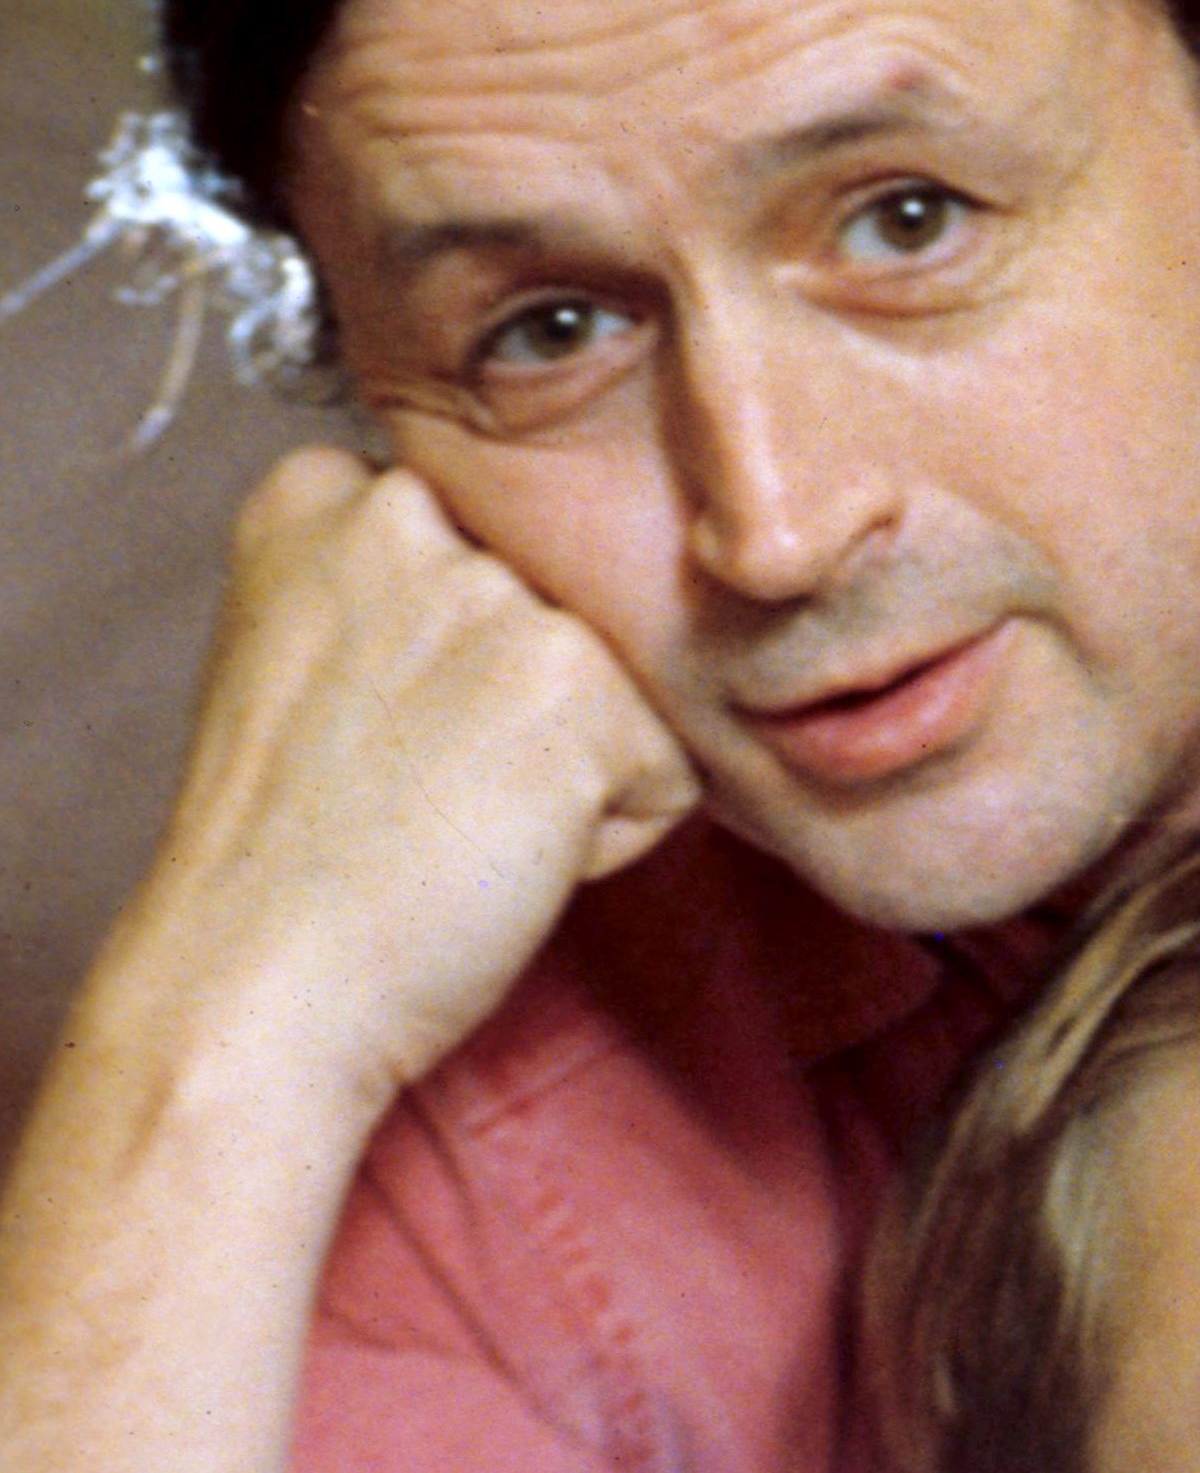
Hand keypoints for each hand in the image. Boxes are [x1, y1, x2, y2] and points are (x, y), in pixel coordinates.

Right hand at [104, 450, 695, 1116]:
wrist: (256, 980)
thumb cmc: (298, 849)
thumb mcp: (321, 658)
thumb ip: (420, 589)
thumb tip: (586, 579)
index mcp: (327, 492)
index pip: (500, 543)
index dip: (464, 657)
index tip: (375, 719)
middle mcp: (408, 512)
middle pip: (573, 610)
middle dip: (530, 703)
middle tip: (415, 779)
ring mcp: (494, 593)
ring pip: (630, 686)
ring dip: (577, 769)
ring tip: (454, 817)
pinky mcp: (576, 685)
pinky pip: (671, 771)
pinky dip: (613, 837)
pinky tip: (497, 853)